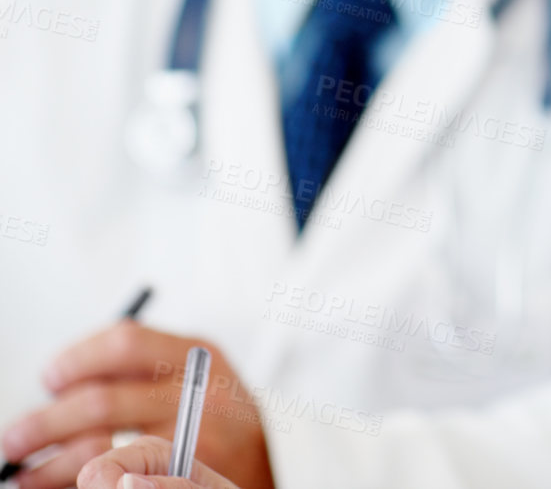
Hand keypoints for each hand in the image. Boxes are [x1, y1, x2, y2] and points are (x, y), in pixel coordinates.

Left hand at [1, 324, 272, 488]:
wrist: (259, 476)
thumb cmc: (221, 429)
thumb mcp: (202, 382)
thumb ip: (152, 373)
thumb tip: (65, 387)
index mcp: (202, 357)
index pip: (125, 343)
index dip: (77, 360)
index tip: (51, 378)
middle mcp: (203, 393)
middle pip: (102, 400)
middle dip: (46, 423)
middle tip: (15, 439)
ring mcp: (197, 439)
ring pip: (100, 447)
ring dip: (50, 463)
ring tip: (22, 474)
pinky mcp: (186, 474)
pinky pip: (117, 477)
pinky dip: (79, 481)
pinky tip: (64, 485)